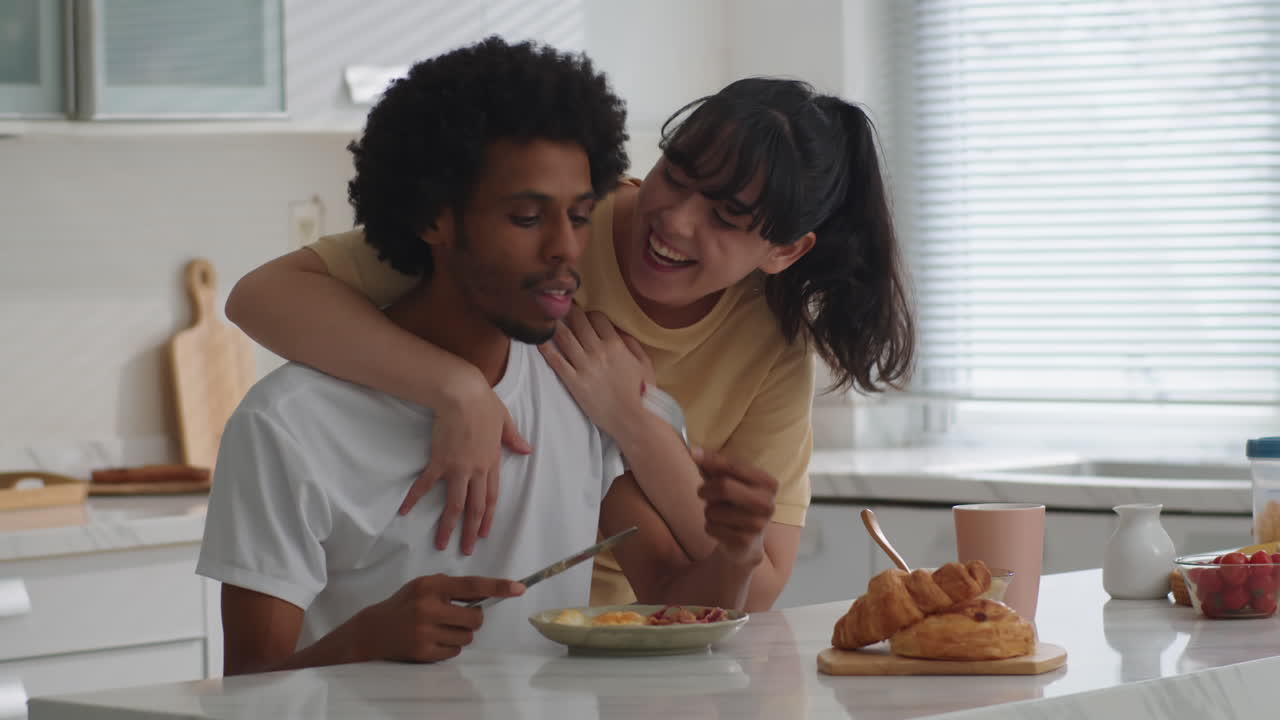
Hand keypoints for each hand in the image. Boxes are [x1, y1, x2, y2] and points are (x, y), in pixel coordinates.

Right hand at [362, 574, 523, 662]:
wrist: (373, 630)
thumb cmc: (404, 604)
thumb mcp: (424, 586)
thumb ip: (452, 588)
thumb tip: (487, 593)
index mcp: (431, 586)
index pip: (472, 585)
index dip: (498, 587)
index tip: (519, 588)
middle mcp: (429, 608)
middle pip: (475, 618)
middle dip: (474, 619)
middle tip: (460, 616)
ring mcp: (426, 632)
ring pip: (467, 637)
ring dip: (461, 634)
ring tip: (442, 628)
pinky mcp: (423, 652)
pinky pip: (455, 651)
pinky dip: (450, 647)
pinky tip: (434, 640)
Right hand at [399, 368, 532, 556]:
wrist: (462, 395)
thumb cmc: (484, 404)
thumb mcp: (505, 421)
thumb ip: (514, 439)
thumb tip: (526, 450)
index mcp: (492, 463)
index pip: (491, 498)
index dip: (488, 518)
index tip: (484, 534)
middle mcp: (476, 471)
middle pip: (475, 508)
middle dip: (471, 532)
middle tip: (466, 550)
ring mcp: (457, 468)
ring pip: (455, 504)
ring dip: (448, 526)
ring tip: (441, 543)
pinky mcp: (439, 461)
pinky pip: (427, 484)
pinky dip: (415, 498)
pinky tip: (405, 510)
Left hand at [538, 304, 655, 438]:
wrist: (632, 419)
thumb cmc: (641, 393)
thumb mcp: (645, 364)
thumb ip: (632, 344)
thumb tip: (618, 331)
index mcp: (616, 345)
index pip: (598, 318)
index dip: (590, 314)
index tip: (585, 316)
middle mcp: (598, 351)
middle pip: (579, 322)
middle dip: (570, 312)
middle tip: (562, 308)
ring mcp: (584, 366)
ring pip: (564, 337)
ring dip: (555, 324)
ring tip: (548, 317)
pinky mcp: (574, 382)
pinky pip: (556, 361)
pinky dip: (545, 348)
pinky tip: (538, 339)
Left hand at [692, 447, 778, 565]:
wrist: (746, 543)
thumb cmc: (734, 504)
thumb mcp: (727, 482)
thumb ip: (712, 466)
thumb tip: (693, 451)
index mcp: (768, 483)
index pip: (734, 466)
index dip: (710, 459)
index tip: (692, 453)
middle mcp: (768, 503)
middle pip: (724, 486)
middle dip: (706, 490)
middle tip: (702, 493)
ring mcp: (759, 524)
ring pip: (714, 510)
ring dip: (708, 512)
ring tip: (719, 515)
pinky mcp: (745, 542)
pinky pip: (712, 528)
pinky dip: (710, 527)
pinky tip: (722, 530)